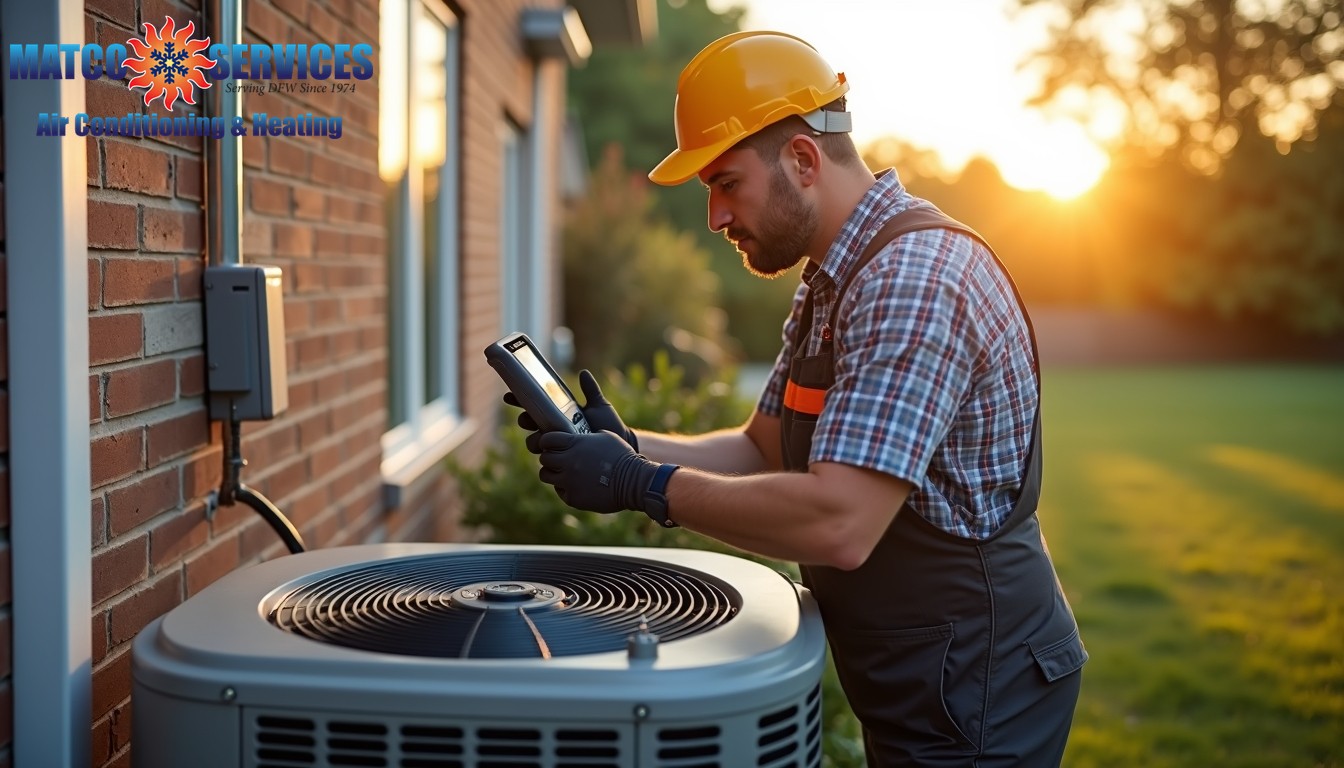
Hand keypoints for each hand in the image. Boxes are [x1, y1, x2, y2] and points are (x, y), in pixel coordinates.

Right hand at [503, 369, 638, 453]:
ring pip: (533, 442)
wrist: (620, 446)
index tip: (509, 395)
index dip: (518, 400)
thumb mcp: (600, 407)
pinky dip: (545, 456)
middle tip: (527, 417)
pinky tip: (548, 453)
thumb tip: (584, 372)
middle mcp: (553, 429)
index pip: (534, 405)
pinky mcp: (561, 459)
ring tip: (542, 437)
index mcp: (558, 414)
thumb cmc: (609, 426)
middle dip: (524, 420)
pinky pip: (546, 460)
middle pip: (528, 424)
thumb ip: (591, 390)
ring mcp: (556, 445)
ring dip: (534, 439)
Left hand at [538, 430, 659, 514]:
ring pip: (545, 475)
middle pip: (544, 458)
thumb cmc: (622, 456)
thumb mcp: (605, 436)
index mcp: (575, 444)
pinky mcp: (572, 498)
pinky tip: (576, 485)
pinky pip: (560, 490)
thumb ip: (585, 436)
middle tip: (558, 459)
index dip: (547, 441)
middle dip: (550, 457)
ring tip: (563, 473)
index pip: (547, 439)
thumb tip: (577, 436)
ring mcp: (569, 481)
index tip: (550, 444)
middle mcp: (568, 462)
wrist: (633, 482)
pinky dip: (565, 487)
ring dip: (553, 472)